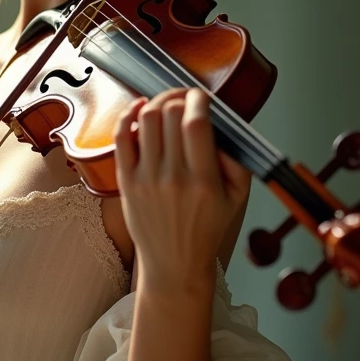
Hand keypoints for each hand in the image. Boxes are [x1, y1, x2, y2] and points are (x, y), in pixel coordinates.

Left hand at [114, 88, 250, 289]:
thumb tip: (219, 125)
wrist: (174, 264)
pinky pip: (122, 137)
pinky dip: (129, 115)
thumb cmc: (207, 229)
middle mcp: (172, 178)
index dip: (198, 100)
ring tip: (168, 103)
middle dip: (180, 96)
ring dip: (158, 102)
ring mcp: (145, 179)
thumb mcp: (237, 198)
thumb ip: (236, 159)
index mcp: (203, 181)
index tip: (202, 97)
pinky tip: (140, 108)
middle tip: (186, 98)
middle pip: (170, 115)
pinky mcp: (126, 181)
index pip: (196, 123)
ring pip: (147, 120)